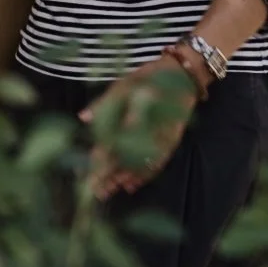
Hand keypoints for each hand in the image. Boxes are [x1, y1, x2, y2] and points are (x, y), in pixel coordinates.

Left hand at [79, 53, 198, 201]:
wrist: (184, 74)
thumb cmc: (150, 76)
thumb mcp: (124, 84)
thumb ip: (104, 103)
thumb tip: (83, 118)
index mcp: (132, 116)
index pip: (111, 146)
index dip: (98, 162)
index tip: (86, 175)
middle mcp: (147, 132)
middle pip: (124, 160)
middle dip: (108, 177)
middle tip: (95, 192)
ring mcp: (160, 139)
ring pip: (140, 166)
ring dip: (124, 179)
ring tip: (109, 192)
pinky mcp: (171, 141)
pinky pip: (157, 164)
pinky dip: (144, 176)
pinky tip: (132, 186)